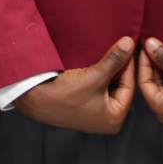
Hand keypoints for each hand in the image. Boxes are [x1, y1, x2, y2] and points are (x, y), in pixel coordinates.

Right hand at [17, 37, 134, 134]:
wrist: (33, 98)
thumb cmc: (65, 94)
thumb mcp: (95, 76)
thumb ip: (114, 60)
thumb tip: (129, 44)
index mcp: (115, 118)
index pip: (129, 86)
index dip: (128, 64)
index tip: (129, 47)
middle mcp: (107, 119)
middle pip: (118, 86)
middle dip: (117, 67)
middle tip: (119, 47)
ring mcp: (94, 114)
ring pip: (106, 86)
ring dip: (106, 69)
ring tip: (107, 52)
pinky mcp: (82, 106)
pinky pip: (96, 88)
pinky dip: (97, 75)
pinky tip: (94, 61)